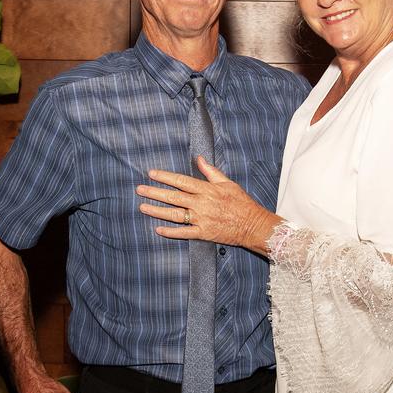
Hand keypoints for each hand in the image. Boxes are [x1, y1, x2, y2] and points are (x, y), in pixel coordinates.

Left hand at [136, 156, 280, 254]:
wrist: (253, 224)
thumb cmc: (241, 202)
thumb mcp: (227, 182)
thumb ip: (211, 171)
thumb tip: (199, 159)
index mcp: (207, 189)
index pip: (181, 181)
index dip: (165, 177)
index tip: (151, 173)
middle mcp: (201, 204)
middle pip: (173, 197)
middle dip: (155, 193)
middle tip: (140, 190)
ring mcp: (201, 219)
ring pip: (174, 215)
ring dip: (157, 211)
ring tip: (142, 207)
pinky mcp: (203, 233)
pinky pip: (183, 233)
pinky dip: (170, 232)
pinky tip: (158, 229)